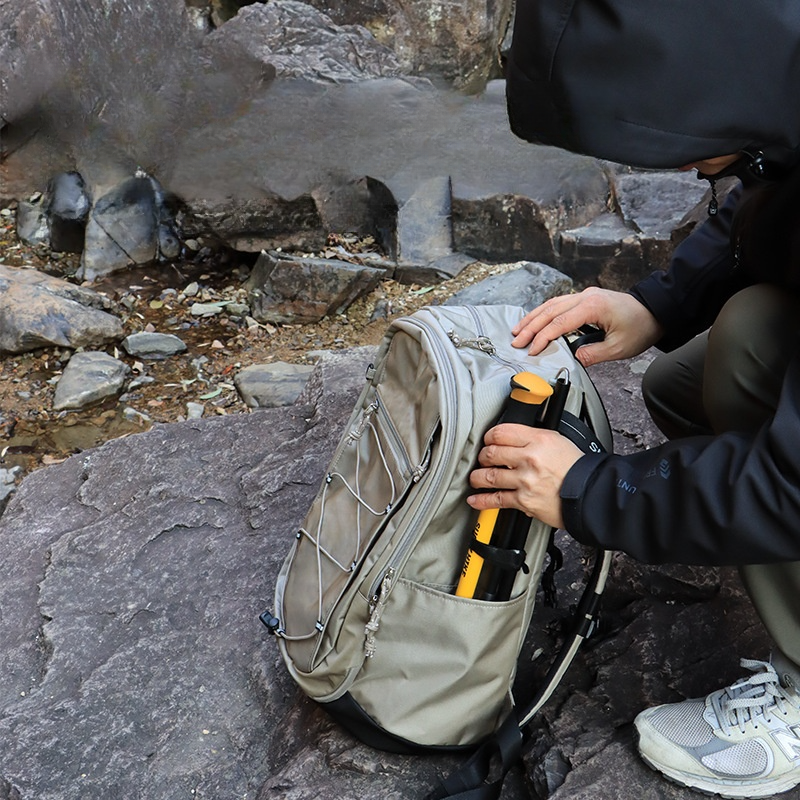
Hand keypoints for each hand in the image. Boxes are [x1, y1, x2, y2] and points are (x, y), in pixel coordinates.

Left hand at [466, 424, 583, 528]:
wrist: (590, 494)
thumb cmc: (577, 468)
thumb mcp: (557, 441)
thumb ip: (533, 437)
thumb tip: (514, 437)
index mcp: (538, 439)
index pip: (501, 432)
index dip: (489, 436)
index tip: (487, 440)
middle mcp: (529, 458)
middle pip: (491, 453)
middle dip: (482, 456)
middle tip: (482, 459)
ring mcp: (525, 480)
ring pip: (489, 476)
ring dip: (477, 477)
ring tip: (475, 478)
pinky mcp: (524, 500)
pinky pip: (497, 499)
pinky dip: (482, 501)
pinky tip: (475, 500)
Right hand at [511, 287, 663, 366]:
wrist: (656, 311)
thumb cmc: (640, 328)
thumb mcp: (619, 348)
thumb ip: (593, 354)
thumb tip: (572, 360)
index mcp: (593, 306)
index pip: (559, 324)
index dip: (542, 338)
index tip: (532, 351)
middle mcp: (585, 296)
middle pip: (549, 311)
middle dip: (530, 327)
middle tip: (516, 342)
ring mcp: (584, 295)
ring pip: (551, 305)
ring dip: (533, 318)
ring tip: (518, 331)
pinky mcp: (585, 298)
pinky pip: (558, 304)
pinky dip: (543, 313)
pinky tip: (534, 321)